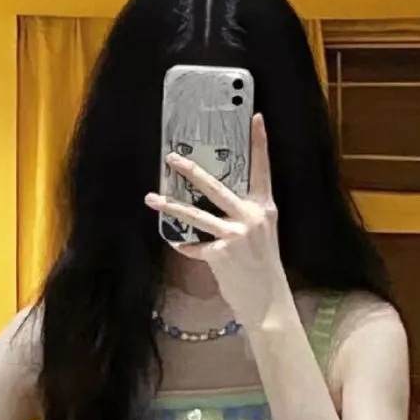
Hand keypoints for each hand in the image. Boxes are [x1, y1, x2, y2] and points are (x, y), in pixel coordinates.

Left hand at [145, 114, 290, 328]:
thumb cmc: (263, 269)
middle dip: (192, 171)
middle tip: (172, 158)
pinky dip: (186, 247)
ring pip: (196, 216)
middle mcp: (251, 218)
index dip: (260, 143)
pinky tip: (180, 246)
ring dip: (171, 206)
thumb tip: (218, 206)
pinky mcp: (220, 254)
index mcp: (265, 209)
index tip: (255, 118)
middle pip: (216, 187)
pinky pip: (195, 247)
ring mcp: (235, 235)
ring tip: (152, 198)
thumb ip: (244, 217)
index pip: (263, 170)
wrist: (267, 301)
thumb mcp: (261, 236)